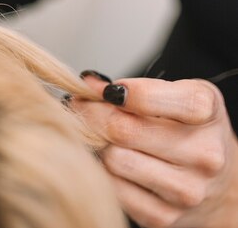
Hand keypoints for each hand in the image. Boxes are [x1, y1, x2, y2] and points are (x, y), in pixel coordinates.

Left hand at [75, 75, 237, 227]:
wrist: (219, 185)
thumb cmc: (190, 131)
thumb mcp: (177, 96)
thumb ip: (136, 87)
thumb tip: (88, 85)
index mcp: (207, 113)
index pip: (149, 97)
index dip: (116, 92)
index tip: (103, 90)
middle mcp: (203, 154)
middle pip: (121, 130)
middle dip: (91, 114)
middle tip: (81, 107)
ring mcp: (185, 190)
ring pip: (112, 160)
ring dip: (97, 145)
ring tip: (100, 136)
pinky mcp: (164, 216)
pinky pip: (112, 188)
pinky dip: (103, 172)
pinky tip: (111, 163)